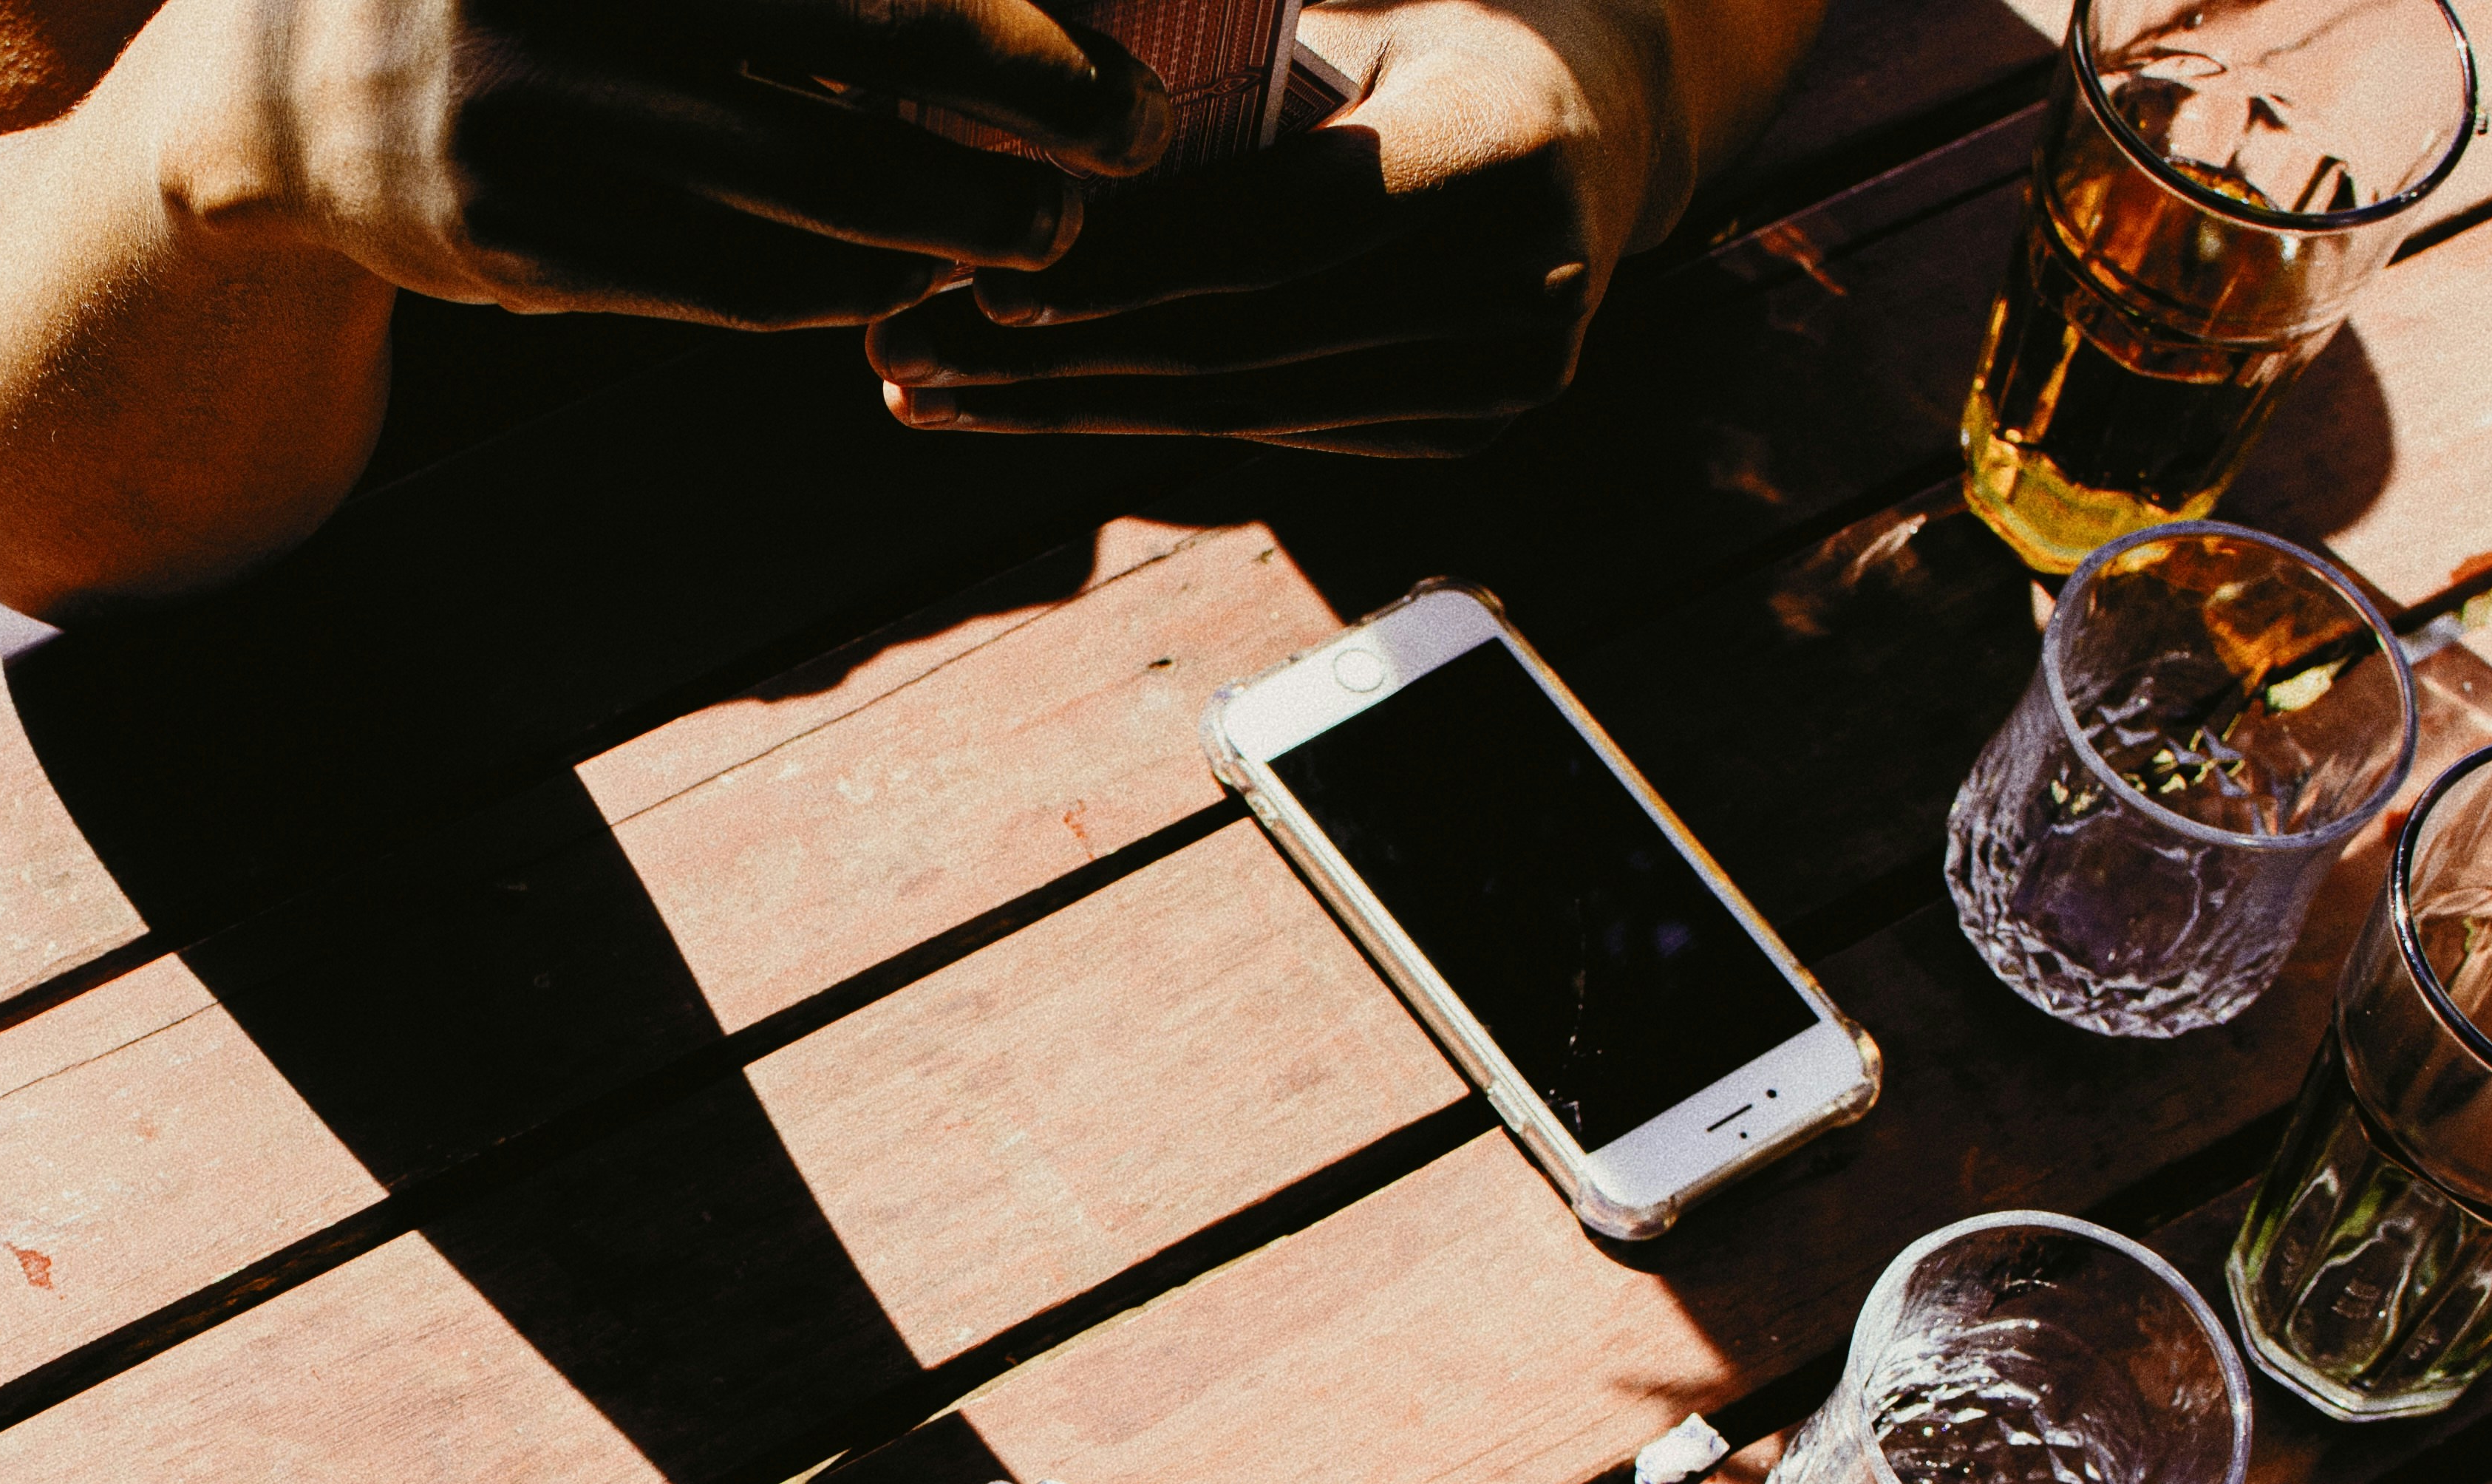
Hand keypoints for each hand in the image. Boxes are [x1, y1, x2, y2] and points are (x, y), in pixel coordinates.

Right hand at [186, 0, 1174, 326]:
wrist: (266, 91)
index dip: (992, 7)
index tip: (1105, 58)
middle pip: (848, 43)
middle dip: (1011, 103)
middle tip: (1117, 143)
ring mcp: (513, 113)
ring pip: (790, 178)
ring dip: (940, 216)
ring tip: (1037, 227)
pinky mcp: (499, 239)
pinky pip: (706, 275)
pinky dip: (823, 284)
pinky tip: (900, 281)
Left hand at [865, 0, 1724, 449]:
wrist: (1592, 124)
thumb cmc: (1427, 37)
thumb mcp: (1349, 16)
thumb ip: (1220, 72)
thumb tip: (1031, 86)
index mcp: (1494, 147)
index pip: (1273, 233)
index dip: (1125, 269)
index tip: (985, 282)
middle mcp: (1516, 282)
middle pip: (1238, 343)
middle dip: (1048, 359)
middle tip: (898, 349)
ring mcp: (1501, 376)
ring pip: (1238, 410)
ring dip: (1064, 407)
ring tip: (925, 385)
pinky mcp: (1465, 430)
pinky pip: (1272, 433)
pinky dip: (1139, 417)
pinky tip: (1023, 402)